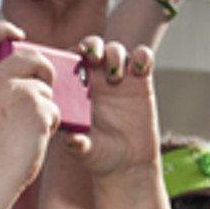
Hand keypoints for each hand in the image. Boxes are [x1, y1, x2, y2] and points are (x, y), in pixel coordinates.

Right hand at [0, 23, 59, 192]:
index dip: (3, 28)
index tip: (17, 33)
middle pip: (28, 57)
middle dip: (43, 68)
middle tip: (45, 83)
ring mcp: (15, 93)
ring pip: (44, 88)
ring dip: (44, 108)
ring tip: (27, 133)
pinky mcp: (37, 107)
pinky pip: (54, 109)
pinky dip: (50, 124)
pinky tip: (34, 140)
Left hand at [66, 39, 159, 176]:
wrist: (127, 162)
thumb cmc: (98, 155)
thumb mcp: (85, 151)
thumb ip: (77, 144)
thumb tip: (69, 139)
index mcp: (74, 91)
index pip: (67, 63)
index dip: (66, 55)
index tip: (69, 60)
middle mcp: (95, 80)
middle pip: (91, 48)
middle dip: (91, 45)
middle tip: (92, 56)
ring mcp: (118, 78)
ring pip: (115, 50)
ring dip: (114, 54)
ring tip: (114, 76)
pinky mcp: (141, 81)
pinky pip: (143, 57)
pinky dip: (142, 56)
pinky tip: (139, 69)